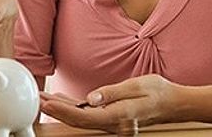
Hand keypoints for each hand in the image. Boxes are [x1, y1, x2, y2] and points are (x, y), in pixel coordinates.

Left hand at [39, 74, 185, 132]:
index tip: (46, 103)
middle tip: (37, 101)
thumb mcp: (137, 86)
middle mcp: (113, 123)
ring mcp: (112, 122)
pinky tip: (62, 101)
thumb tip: (91, 98)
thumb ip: (113, 93)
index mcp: (119, 116)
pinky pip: (88, 114)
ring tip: (44, 99)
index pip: (84, 115)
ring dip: (62, 109)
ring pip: (81, 118)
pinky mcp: (111, 117)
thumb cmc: (158, 93)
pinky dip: (73, 108)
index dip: (63, 111)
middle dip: (56, 111)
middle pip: (78, 120)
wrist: (174, 103)